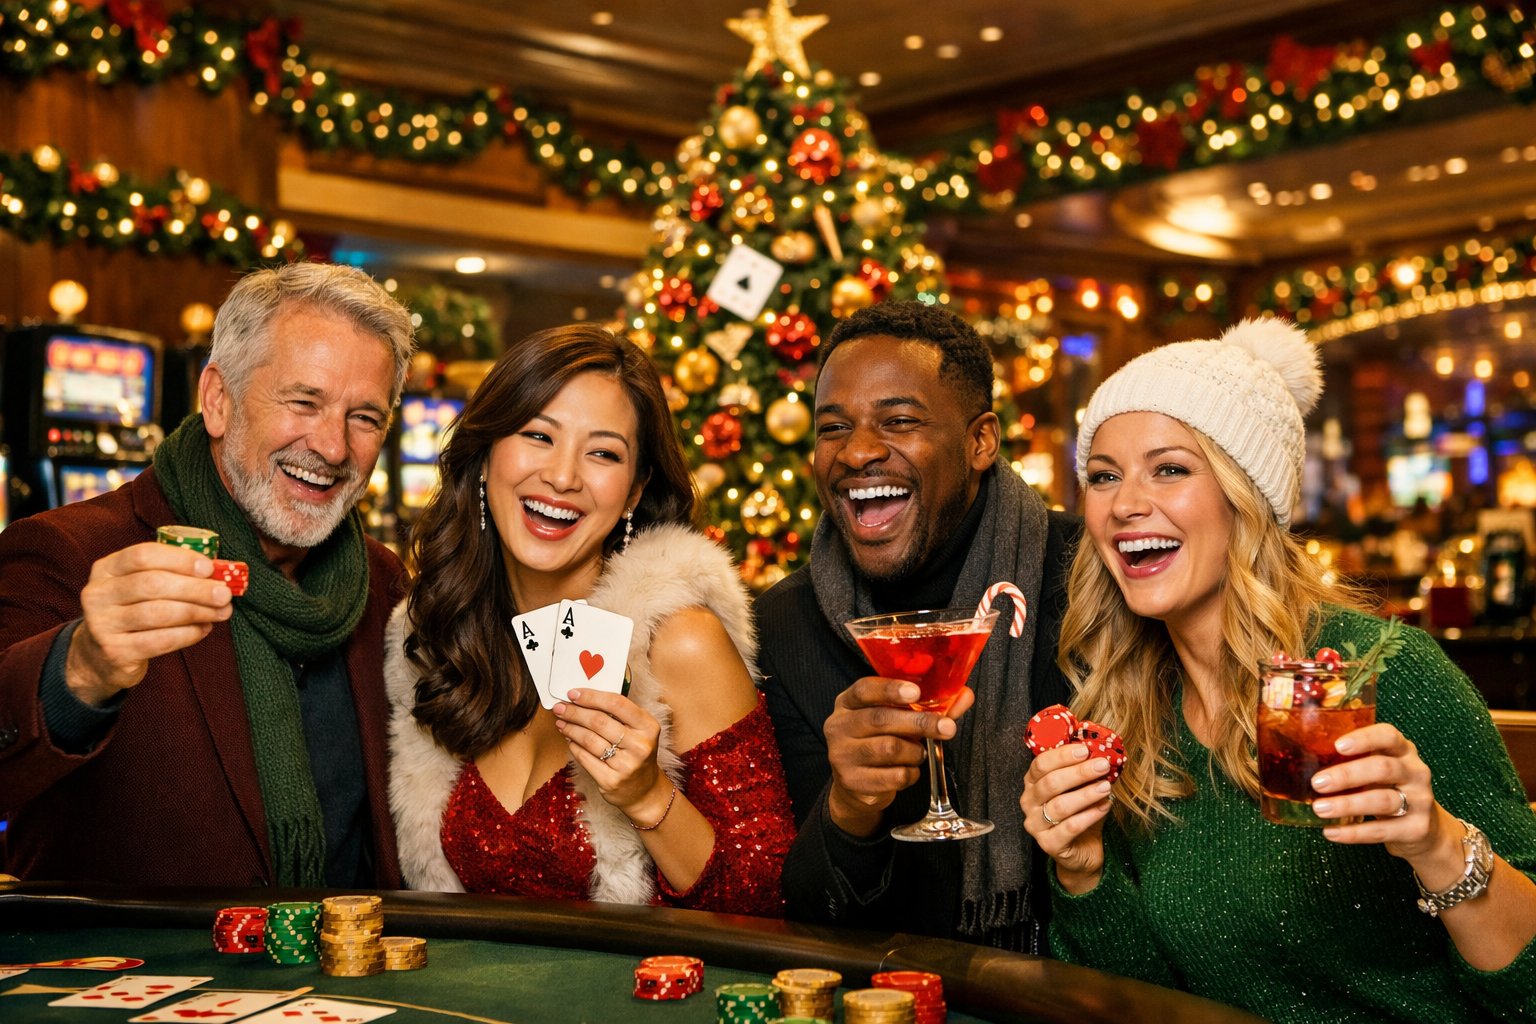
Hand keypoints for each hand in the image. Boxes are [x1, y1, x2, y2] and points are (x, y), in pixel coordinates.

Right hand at [67, 542, 232, 705]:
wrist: (100, 656)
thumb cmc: (134, 612)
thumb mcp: (141, 587)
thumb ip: (172, 575)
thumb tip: (219, 573)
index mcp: (106, 569)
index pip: (143, 555)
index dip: (180, 559)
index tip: (209, 568)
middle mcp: (97, 593)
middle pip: (152, 584)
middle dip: (195, 589)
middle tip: (224, 594)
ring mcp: (101, 624)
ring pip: (157, 613)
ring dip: (197, 611)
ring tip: (221, 612)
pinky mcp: (114, 651)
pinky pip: (159, 640)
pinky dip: (188, 634)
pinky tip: (203, 629)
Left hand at [553, 688, 667, 819]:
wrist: (644, 790)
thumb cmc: (637, 754)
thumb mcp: (639, 731)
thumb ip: (619, 714)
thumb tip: (584, 700)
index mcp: (648, 726)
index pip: (617, 704)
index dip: (591, 697)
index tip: (573, 693)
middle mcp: (639, 745)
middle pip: (599, 721)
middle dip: (575, 712)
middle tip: (560, 707)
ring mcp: (626, 765)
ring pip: (589, 740)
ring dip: (571, 728)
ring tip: (561, 722)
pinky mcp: (611, 781)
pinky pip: (585, 758)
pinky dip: (574, 746)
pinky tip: (569, 739)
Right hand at [822, 676, 974, 836]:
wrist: (856, 783)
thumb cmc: (881, 740)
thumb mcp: (898, 718)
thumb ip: (930, 706)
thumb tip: (965, 695)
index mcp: (848, 702)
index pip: (865, 689)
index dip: (891, 689)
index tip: (916, 692)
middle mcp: (839, 725)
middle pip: (880, 719)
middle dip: (919, 722)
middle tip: (947, 727)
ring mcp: (841, 754)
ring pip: (888, 749)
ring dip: (915, 751)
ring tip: (921, 752)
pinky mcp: (850, 781)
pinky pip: (892, 777)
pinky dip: (910, 774)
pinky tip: (910, 770)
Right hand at [1020, 742, 1112, 893]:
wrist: (1082, 850)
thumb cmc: (1080, 813)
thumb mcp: (1080, 789)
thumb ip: (1083, 771)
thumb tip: (1100, 751)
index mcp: (1032, 783)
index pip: (1041, 764)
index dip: (1062, 756)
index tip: (1085, 750)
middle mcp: (1028, 802)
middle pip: (1050, 783)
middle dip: (1079, 772)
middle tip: (1102, 765)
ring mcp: (1035, 825)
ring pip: (1060, 805)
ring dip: (1086, 794)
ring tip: (1106, 787)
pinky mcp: (1048, 844)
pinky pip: (1070, 827)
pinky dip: (1089, 815)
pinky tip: (1104, 807)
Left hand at [1311, 722, 1461, 880]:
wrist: (1425, 829)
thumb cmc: (1389, 789)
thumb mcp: (1376, 769)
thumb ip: (1352, 760)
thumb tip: (1300, 758)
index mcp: (1403, 751)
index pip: (1388, 736)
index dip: (1364, 739)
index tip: (1337, 746)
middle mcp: (1416, 772)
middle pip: (1383, 768)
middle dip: (1347, 775)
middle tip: (1317, 782)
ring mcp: (1420, 801)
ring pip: (1383, 800)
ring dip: (1347, 804)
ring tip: (1319, 808)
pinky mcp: (1417, 829)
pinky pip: (1381, 830)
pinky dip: (1353, 833)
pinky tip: (1330, 832)